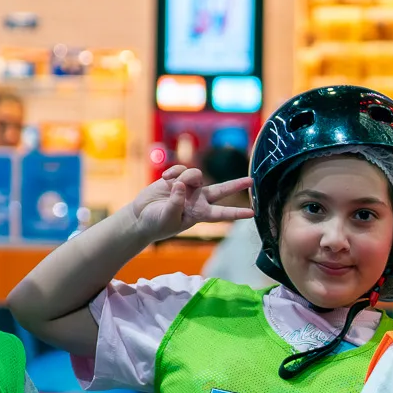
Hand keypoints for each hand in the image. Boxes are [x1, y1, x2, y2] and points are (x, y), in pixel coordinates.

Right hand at [127, 165, 253, 241]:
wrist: (140, 216)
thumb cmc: (156, 223)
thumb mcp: (167, 218)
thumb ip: (176, 203)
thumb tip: (182, 184)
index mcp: (199, 214)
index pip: (221, 214)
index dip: (236, 213)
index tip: (252, 213)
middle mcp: (197, 200)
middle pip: (221, 190)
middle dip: (236, 185)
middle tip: (251, 180)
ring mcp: (188, 188)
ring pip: (197, 174)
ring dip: (186, 175)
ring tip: (171, 184)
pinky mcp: (177, 179)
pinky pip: (181, 168)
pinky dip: (173, 171)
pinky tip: (165, 178)